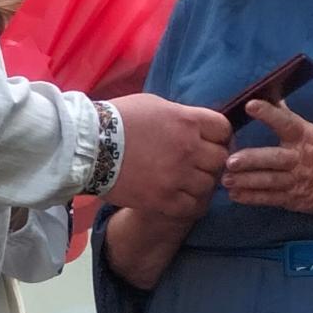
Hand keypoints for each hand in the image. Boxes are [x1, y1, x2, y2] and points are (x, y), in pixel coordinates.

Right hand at [106, 94, 231, 218]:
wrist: (88, 146)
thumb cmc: (119, 119)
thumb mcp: (155, 106)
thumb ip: (182, 116)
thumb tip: (197, 128)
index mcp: (187, 121)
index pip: (224, 129)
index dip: (219, 136)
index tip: (211, 141)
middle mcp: (188, 149)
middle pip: (220, 159)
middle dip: (211, 160)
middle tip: (198, 162)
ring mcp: (177, 177)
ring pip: (210, 184)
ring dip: (201, 182)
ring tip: (187, 180)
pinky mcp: (164, 200)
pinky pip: (195, 207)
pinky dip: (193, 203)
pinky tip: (182, 197)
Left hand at [221, 99, 312, 217]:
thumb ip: (293, 121)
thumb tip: (274, 99)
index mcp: (307, 137)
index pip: (285, 122)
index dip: (268, 113)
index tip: (250, 104)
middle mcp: (300, 159)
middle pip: (272, 159)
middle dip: (250, 161)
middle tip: (230, 161)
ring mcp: (297, 181)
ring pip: (267, 181)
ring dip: (245, 181)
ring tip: (226, 180)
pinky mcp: (294, 199)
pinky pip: (269, 198)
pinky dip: (251, 197)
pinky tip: (235, 194)